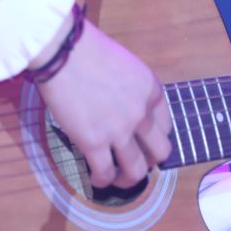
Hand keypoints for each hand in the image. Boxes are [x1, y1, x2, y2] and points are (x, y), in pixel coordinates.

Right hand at [34, 19, 172, 189]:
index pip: (166, 125)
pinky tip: (96, 179)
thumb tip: (123, 106)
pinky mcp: (94, 143)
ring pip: (136, 170)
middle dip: (150, 160)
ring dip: (129, 179)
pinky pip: (105, 173)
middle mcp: (141, 113)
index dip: (156, 137)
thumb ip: (133, 89)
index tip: (145, 141)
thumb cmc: (88, 49)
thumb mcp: (126, 65)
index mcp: (151, 90)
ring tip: (117, 178)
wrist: (63, 51)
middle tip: (135, 160)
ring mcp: (119, 130)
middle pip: (160, 152)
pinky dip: (102, 181)